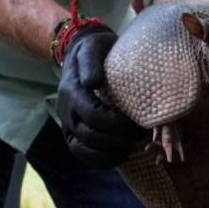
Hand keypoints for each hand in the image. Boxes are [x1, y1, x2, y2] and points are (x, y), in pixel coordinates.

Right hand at [57, 26, 147, 167]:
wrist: (81, 54)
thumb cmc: (94, 50)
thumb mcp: (93, 47)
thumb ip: (92, 62)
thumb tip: (94, 82)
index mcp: (71, 92)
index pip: (93, 116)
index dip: (117, 125)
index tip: (139, 124)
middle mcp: (66, 112)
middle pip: (90, 136)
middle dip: (119, 140)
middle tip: (142, 137)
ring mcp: (68, 125)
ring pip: (83, 150)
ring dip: (109, 154)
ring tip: (132, 149)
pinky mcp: (73, 134)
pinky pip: (83, 155)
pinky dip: (101, 160)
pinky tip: (121, 155)